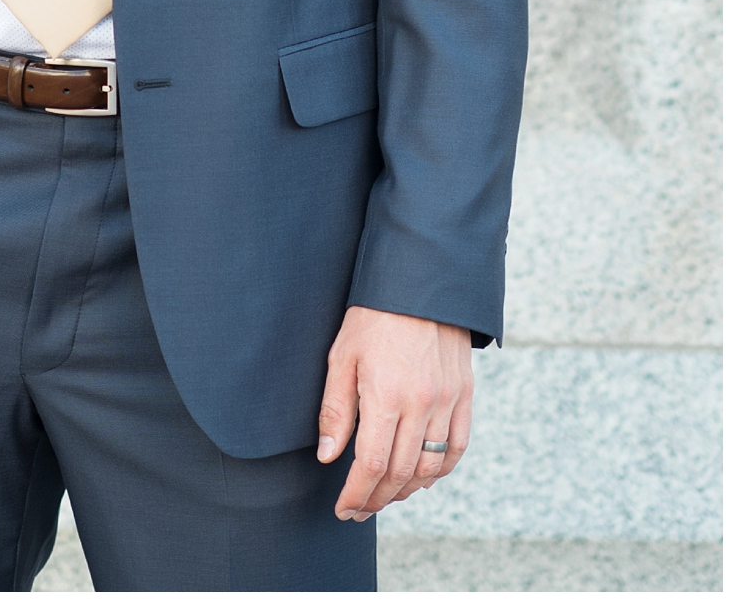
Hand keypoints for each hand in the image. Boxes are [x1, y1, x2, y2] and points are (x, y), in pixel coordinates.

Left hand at [315, 306, 472, 520]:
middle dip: (378, 498)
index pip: (373, 464)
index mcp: (388, 397)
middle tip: (359, 509)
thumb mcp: (341, 358)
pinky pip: (458, 447)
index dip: (357, 493)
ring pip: (432, 466)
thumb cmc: (372, 318)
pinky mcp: (466, 397)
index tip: (343, 508)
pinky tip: (422, 476)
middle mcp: (423, 405)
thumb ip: (336, 410)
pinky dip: (440, 470)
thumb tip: (329, 457)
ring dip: (408, 489)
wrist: (419, 286)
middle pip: (403, 472)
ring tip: (384, 496)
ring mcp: (449, 403)